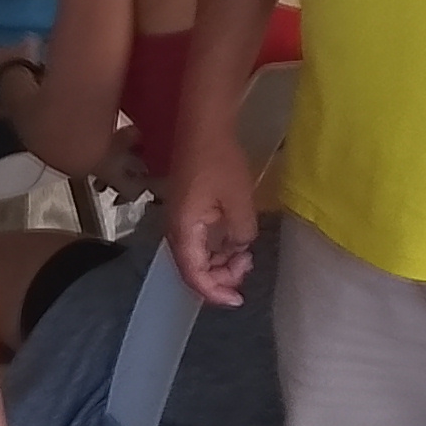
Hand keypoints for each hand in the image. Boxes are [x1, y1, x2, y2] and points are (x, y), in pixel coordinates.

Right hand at [162, 135, 260, 308]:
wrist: (203, 127)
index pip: (194, 275)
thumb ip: (240, 234)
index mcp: (184, 230)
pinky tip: (237, 241)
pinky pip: (200, 241)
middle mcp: (177, 230)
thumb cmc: (220, 161)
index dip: (215, 292)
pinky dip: (218, 248)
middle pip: (193, 269)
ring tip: (246, 255)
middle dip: (221, 276)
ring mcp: (181, 220)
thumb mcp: (239, 202)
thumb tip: (239, 248)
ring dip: (221, 262)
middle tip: (248, 266)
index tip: (238, 299)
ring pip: (197, 256)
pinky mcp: (188, 211)